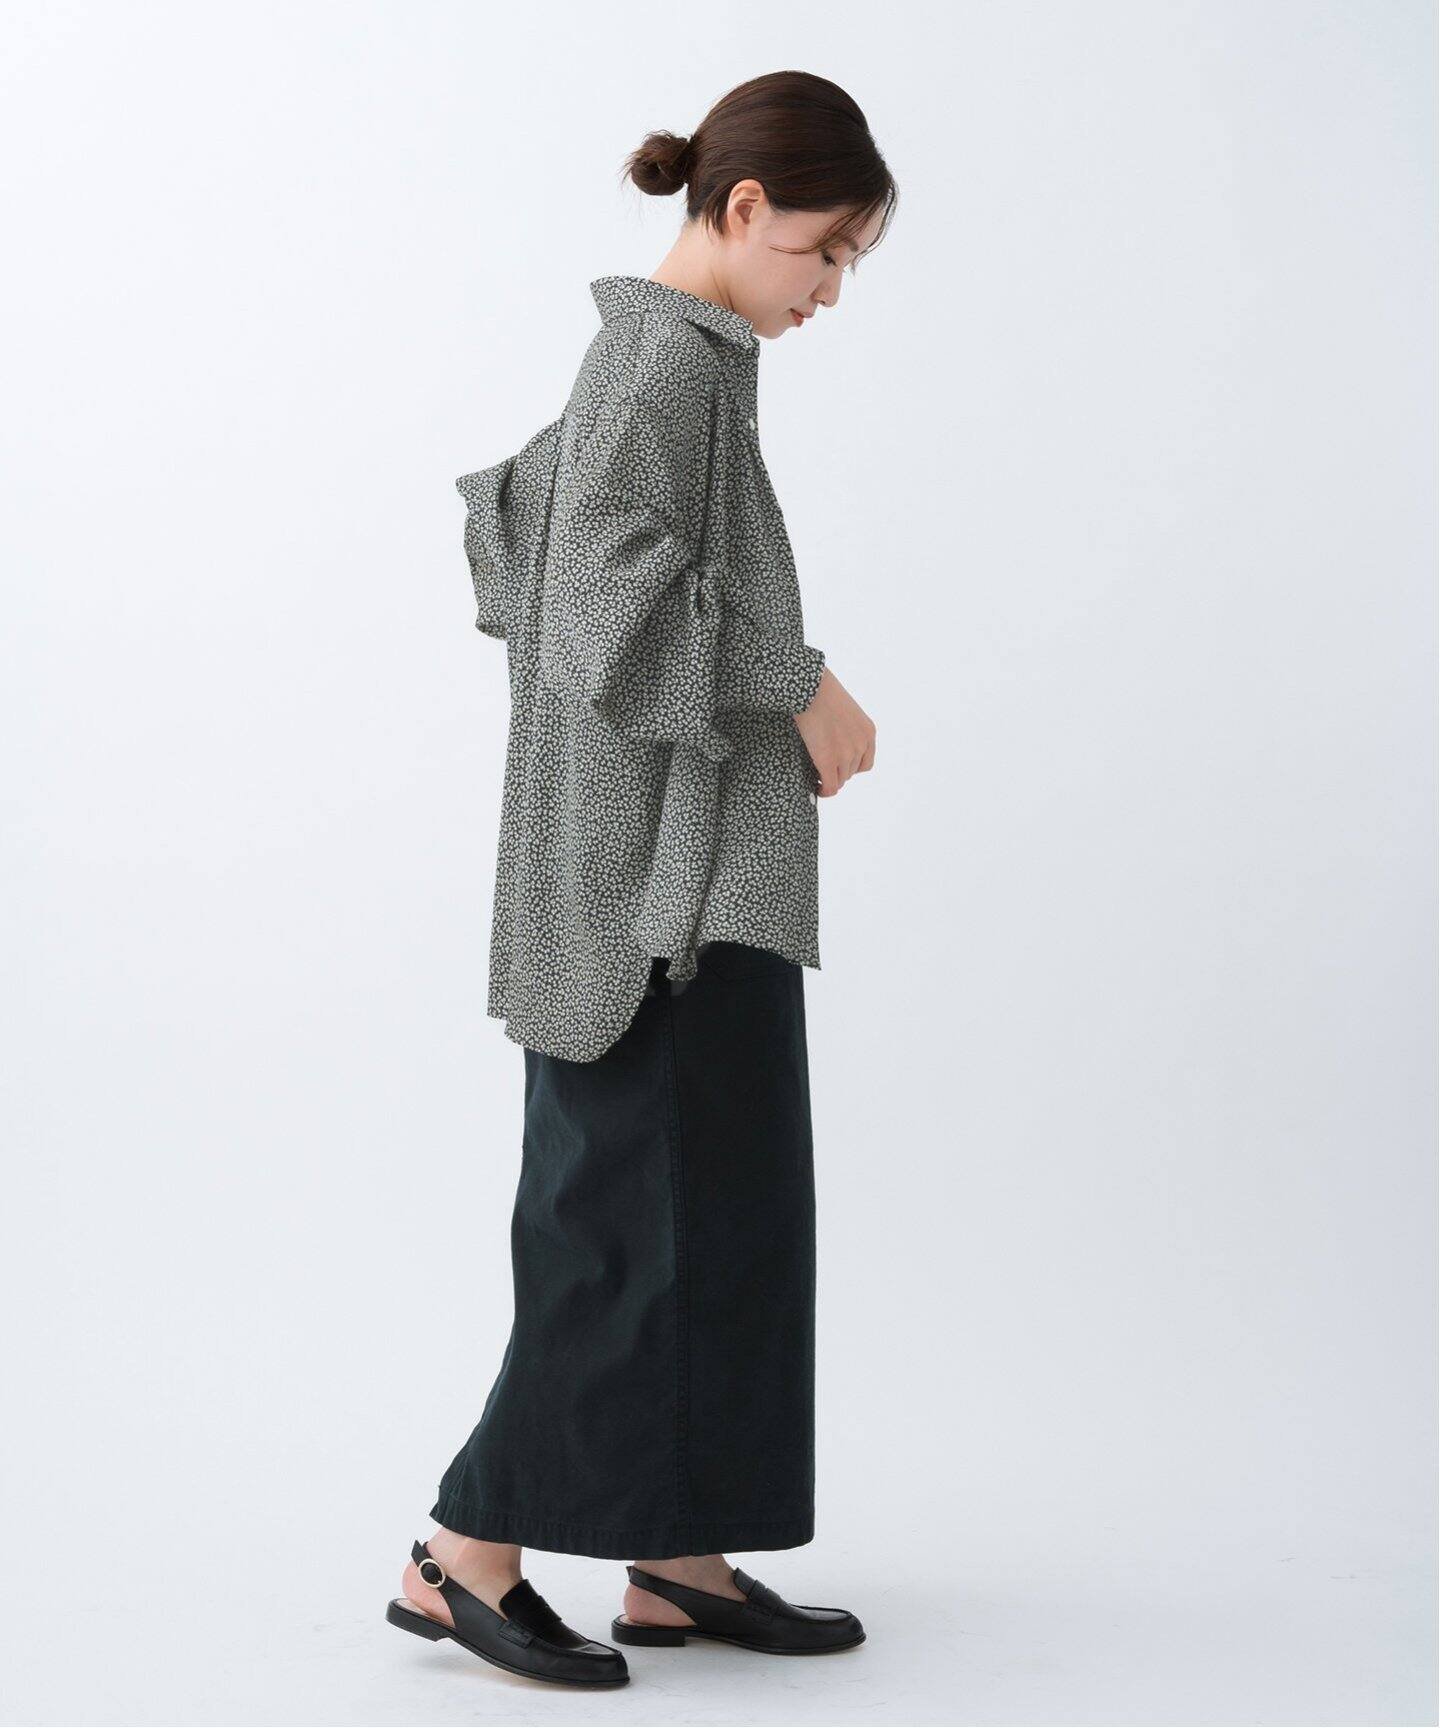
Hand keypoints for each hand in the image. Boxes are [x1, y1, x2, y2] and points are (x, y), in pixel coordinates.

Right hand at [794, 666, 875, 796]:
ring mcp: (846, 754)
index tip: (839, 766)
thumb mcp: (845, 710)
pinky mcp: (828, 760)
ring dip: (828, 779)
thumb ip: (846, 728)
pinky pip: (830, 786)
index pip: (865, 763)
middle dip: (837, 772)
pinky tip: (816, 788)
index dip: (851, 767)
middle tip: (822, 769)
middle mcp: (861, 745)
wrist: (811, 689)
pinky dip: (824, 791)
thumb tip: (834, 741)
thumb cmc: (821, 692)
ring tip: (816, 775)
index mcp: (868, 732)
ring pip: (839, 780)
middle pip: (851, 772)